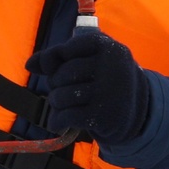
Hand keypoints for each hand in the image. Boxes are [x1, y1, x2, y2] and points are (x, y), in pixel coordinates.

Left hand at [28, 27, 152, 145]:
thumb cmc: (105, 79)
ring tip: (63, 104)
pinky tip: (58, 121)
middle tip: (64, 88)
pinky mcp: (101, 116)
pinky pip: (65, 116)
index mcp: (108, 47)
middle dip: (55, 82)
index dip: (55, 57)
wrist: (138, 111)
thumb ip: (60, 57)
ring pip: (61, 96)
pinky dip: (56, 120)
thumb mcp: (91, 60)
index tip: (57, 66)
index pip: (69, 47)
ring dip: (56, 102)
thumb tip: (30, 64)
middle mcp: (110, 68)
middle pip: (62, 74)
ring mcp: (106, 92)